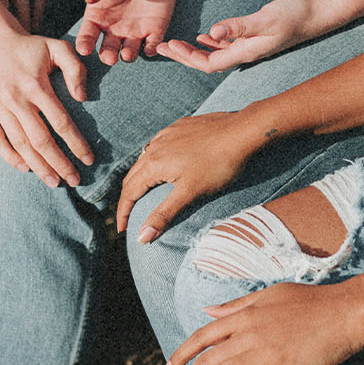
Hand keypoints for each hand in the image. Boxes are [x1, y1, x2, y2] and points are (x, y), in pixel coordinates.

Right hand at [0, 34, 92, 186]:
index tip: (89, 159)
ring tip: (54, 181)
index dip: (75, 143)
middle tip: (74, 180)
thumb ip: (75, 69)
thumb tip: (82, 98)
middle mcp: (15, 98)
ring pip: (19, 144)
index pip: (60, 121)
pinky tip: (26, 168)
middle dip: (59, 163)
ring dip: (38, 166)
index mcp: (36, 84)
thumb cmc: (32, 48)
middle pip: (40, 139)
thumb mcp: (58, 48)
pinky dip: (10, 157)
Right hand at [75, 0, 178, 64]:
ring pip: (129, 52)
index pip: (88, 35)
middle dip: (108, 56)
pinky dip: (152, 49)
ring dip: (128, 55)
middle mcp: (114, 29)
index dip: (84, 44)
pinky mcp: (155, 30)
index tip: (84, 49)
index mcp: (98, 17)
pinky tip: (150, 48)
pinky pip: (152, 45)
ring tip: (127, 53)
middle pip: (108, 50)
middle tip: (110, 57)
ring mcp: (135, 32)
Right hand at [116, 111, 265, 241]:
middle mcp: (155, 146)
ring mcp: (167, 134)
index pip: (129, 192)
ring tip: (143, 192)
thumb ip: (164, 214)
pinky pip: (159, 144)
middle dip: (128, 196)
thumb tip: (141, 237)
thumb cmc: (218, 164)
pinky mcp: (180, 126)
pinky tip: (165, 164)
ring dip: (140, 177)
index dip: (123, 212)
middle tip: (128, 214)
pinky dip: (154, 160)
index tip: (121, 229)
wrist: (242, 131)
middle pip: (133, 175)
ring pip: (145, 158)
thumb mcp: (190, 193)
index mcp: (154, 163)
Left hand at [155, 0, 326, 72]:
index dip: (186, 57)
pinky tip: (204, 36)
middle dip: (183, 56)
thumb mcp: (265, 18)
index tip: (168, 46)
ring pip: (215, 55)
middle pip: (207, 62)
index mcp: (245, 53)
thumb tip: (211, 33)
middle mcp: (245, 54)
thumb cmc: (294, 15)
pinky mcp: (254, 39)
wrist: (318, 15)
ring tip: (174, 44)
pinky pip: (227, 46)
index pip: (207, 63)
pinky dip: (211, 43)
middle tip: (161, 47)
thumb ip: (239, 26)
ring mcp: (250, 48)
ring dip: (194, 51)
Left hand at [163, 281, 363, 364]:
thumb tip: (207, 309)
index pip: (202, 335)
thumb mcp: (269, 294)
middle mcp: (248, 332)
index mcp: (244, 314)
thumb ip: (236, 304)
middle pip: (207, 359)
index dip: (181, 354)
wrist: (345, 311)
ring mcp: (264, 351)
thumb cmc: (311, 301)